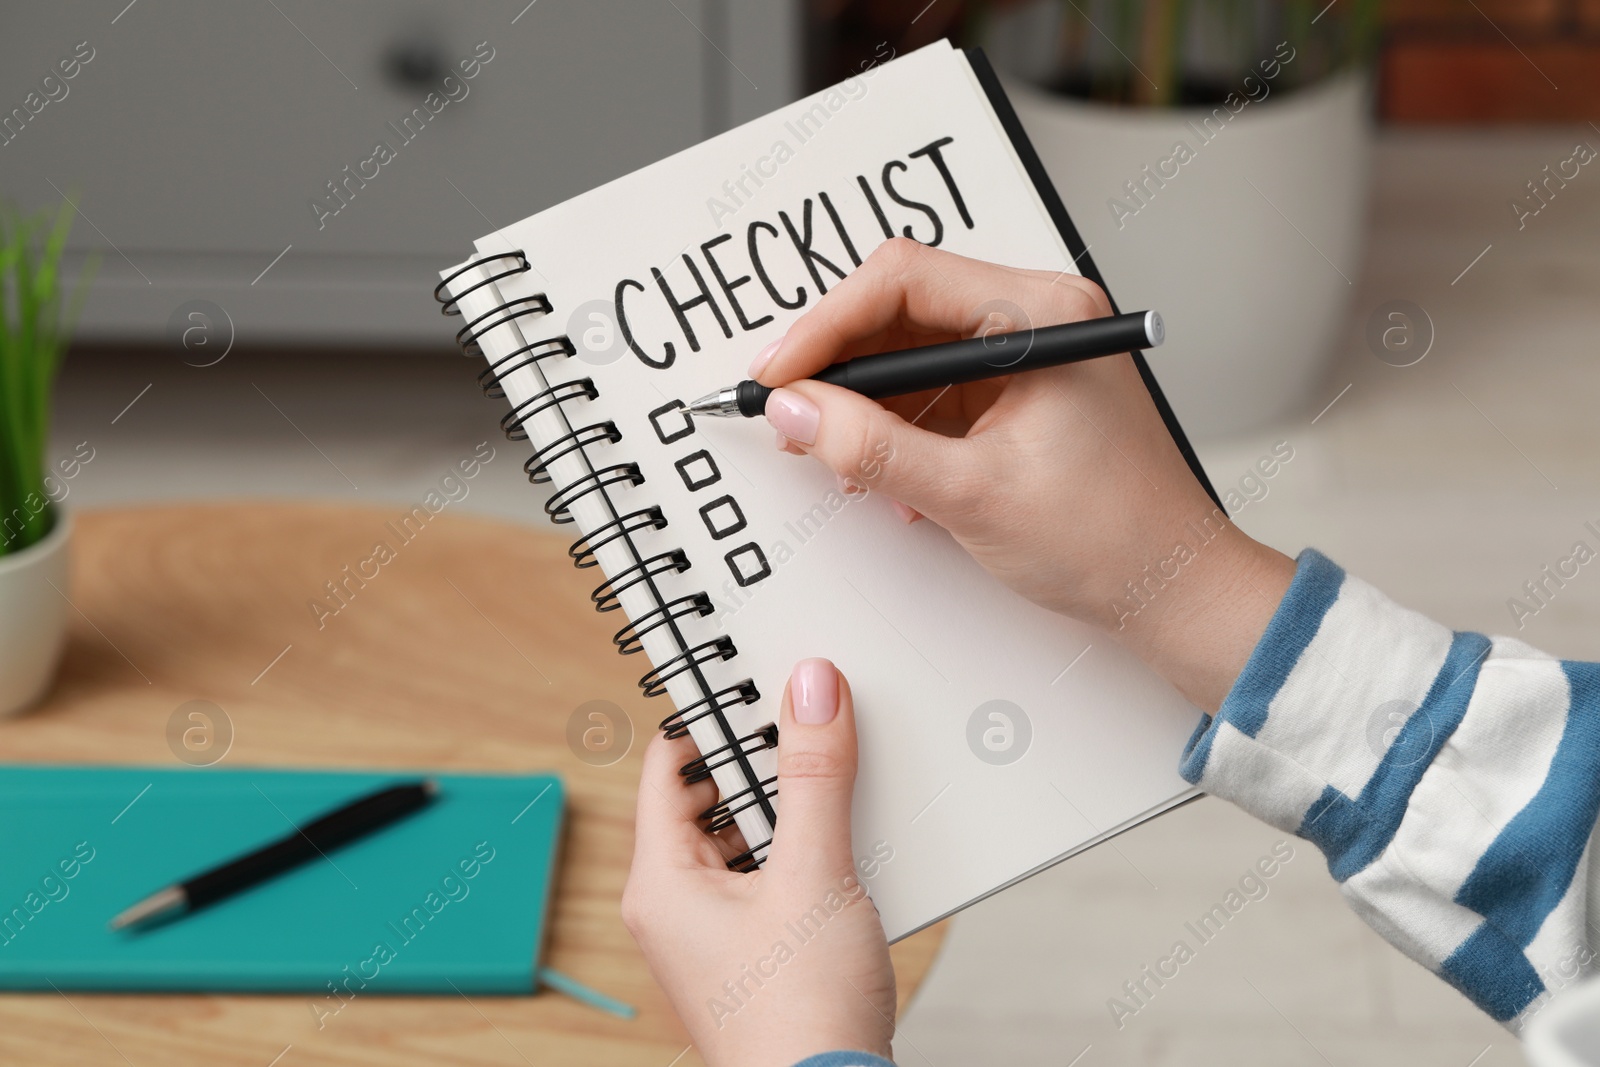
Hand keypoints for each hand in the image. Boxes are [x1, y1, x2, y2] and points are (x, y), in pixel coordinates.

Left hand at [623, 659, 895, 1066]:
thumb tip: (809, 689)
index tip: (754, 689)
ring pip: (740, 841)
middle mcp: (674, 908)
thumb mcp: (815, 873)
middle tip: (802, 732)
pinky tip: (842, 851)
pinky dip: (799, 855)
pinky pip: (765, 879)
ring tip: (828, 789)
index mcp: (660, 882)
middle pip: (706, 800)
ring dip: (783, 813)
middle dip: (755, 766)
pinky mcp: (752, 957)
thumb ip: (814, 775)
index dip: (708, 722)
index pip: (667, 765)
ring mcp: (712, 936)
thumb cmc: (800, 1017)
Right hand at [752, 238, 1294, 710]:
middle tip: (791, 413)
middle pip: (902, 309)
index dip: (826, 324)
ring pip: (911, 353)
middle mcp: (1037, 318)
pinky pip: (933, 392)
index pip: (905, 280)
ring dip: (865, 405)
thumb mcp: (972, 495)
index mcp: (1044, 314)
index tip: (780, 372)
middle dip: (841, 366)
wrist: (1170, 590)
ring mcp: (1026, 356)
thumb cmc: (1113, 538)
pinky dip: (896, 429)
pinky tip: (887, 477)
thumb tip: (797, 410)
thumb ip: (874, 449)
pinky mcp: (1015, 395)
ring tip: (840, 458)